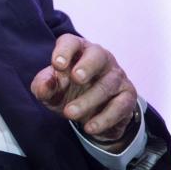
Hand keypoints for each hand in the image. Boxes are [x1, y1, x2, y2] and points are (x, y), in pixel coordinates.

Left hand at [30, 34, 137, 149]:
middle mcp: (100, 57)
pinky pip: (120, 105)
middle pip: (97, 55)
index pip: (71, 42)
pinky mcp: (127, 96)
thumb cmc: (66, 92)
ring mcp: (116, 75)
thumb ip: (43, 85)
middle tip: (76, 78)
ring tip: (69, 114)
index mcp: (77, 50)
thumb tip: (47, 83)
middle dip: (87, 66)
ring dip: (88, 100)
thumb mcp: (49, 90)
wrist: (89, 115)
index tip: (57, 65)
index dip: (64, 51)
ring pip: (107, 84)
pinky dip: (104, 118)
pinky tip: (89, 127)